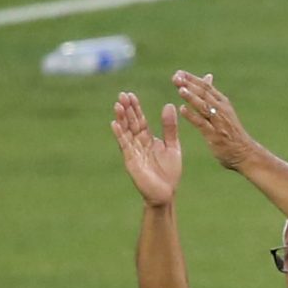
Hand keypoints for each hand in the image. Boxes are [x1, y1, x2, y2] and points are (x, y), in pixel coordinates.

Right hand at [110, 91, 183, 205]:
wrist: (166, 193)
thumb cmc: (170, 171)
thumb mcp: (172, 145)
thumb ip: (170, 127)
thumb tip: (169, 105)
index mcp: (148, 139)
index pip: (140, 120)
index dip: (135, 108)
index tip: (131, 94)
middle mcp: (138, 143)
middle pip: (131, 123)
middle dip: (127, 110)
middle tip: (122, 94)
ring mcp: (133, 152)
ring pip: (126, 132)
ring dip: (121, 119)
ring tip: (117, 105)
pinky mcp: (131, 161)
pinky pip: (125, 145)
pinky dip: (120, 134)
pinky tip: (115, 124)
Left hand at [172, 71, 261, 171]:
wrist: (245, 152)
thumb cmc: (231, 130)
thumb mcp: (223, 108)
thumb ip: (212, 94)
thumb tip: (207, 76)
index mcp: (222, 102)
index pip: (206, 86)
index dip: (192, 79)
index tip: (178, 73)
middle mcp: (221, 109)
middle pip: (204, 93)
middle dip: (189, 85)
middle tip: (175, 77)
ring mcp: (219, 122)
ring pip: (204, 106)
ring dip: (192, 97)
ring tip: (180, 90)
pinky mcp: (215, 135)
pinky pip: (202, 123)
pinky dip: (193, 116)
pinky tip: (183, 110)